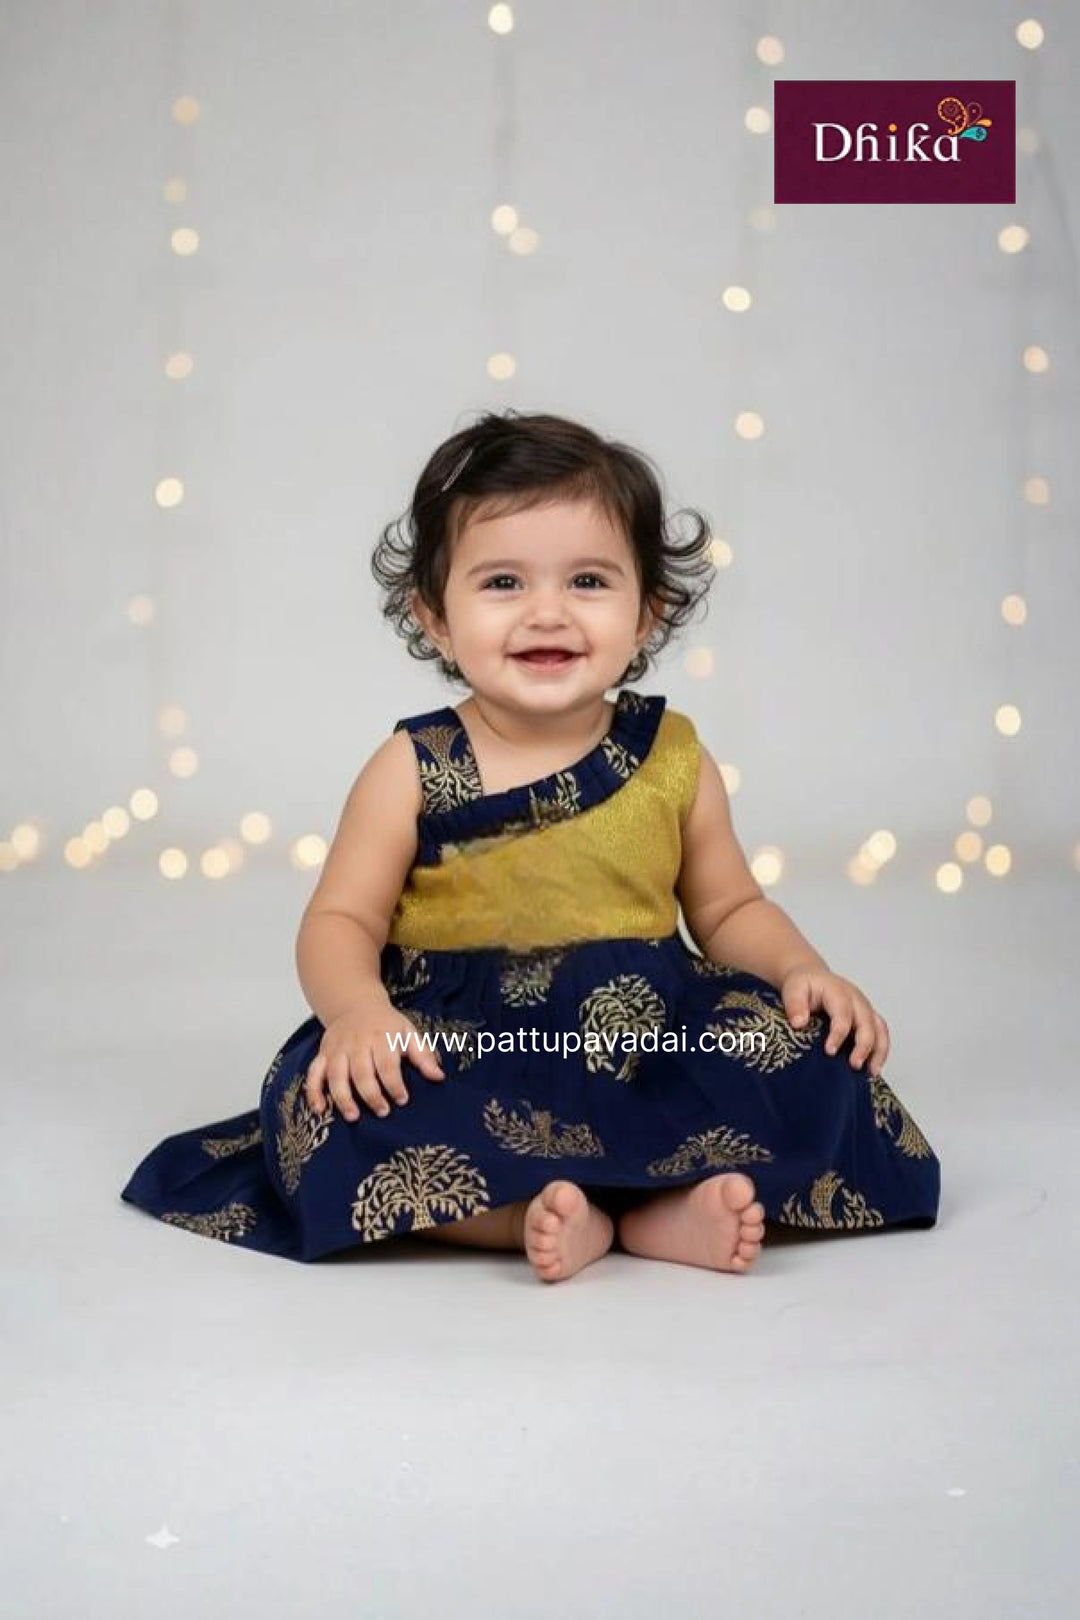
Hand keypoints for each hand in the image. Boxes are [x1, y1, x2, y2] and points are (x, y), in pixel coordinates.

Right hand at [303, 990, 445, 1121]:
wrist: (356, 1004)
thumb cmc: (386, 1024)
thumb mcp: (408, 1033)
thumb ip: (423, 1056)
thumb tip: (439, 1077)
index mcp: (381, 1036)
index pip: (387, 1064)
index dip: (395, 1084)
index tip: (403, 1100)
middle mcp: (357, 1043)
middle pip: (361, 1072)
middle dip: (371, 1095)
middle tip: (382, 1112)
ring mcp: (337, 1049)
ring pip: (336, 1075)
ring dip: (343, 1098)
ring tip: (353, 1117)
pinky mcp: (323, 1054)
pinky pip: (314, 1073)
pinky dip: (314, 1092)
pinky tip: (320, 1110)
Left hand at [780, 967, 889, 1077]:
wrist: (813, 978)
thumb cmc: (804, 985)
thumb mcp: (793, 989)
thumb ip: (795, 1004)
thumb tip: (799, 1023)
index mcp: (838, 992)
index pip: (843, 1014)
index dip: (839, 1034)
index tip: (830, 1051)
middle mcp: (856, 1000)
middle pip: (867, 1023)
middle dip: (864, 1046)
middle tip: (854, 1065)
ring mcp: (865, 1009)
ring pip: (880, 1029)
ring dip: (879, 1051)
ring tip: (872, 1072)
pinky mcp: (868, 1018)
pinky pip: (881, 1034)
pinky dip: (881, 1051)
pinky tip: (873, 1068)